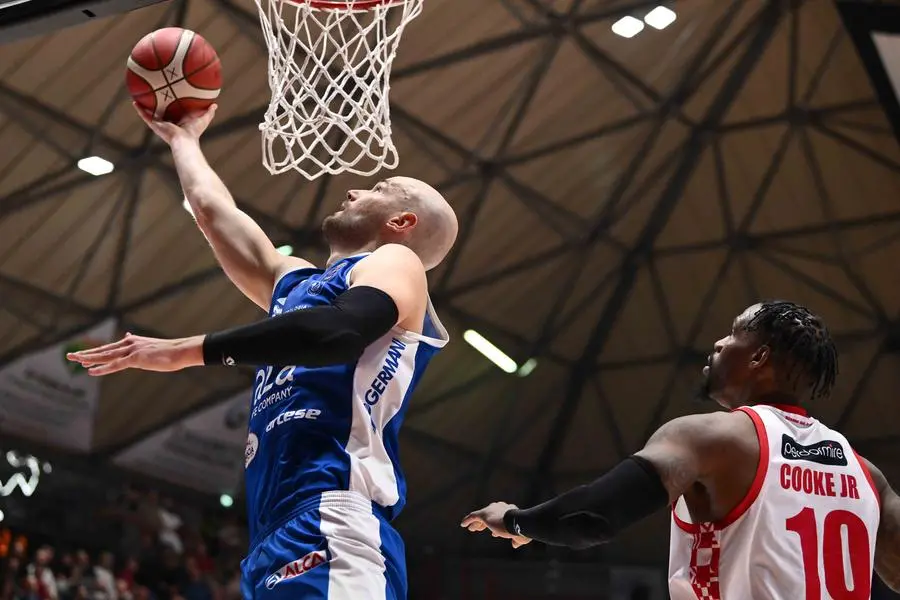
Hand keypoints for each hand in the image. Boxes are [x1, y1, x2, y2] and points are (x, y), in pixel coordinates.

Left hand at [66, 332, 204, 375]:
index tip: (83, 356)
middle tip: (69, 356)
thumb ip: (137, 344)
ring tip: (74, 360)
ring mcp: (131, 351)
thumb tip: (128, 336)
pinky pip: (115, 365)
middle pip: (102, 350)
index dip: (95, 352)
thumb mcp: (151, 347)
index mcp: (132, 341)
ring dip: (88, 358)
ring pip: (105, 355)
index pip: (109, 348)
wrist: (181, 351)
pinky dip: (102, 368)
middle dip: (85, 353)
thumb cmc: (169, 352)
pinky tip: (91, 371)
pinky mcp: (136, 359)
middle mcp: (129, 344)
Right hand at [134, 101, 216, 144]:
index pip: (174, 111)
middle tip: (152, 93)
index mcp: (178, 121)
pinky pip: (145, 116)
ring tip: (139, 95)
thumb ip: (209, 112)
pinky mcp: (155, 125)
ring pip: (150, 113)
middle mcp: (168, 122)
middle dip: (157, 103)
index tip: (168, 95)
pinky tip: (134, 102)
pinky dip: (139, 110)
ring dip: (144, 105)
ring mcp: (160, 124)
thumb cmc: (194, 132)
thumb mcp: (203, 118)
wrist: (185, 140)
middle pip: (161, 111)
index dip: (171, 104)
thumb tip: (215, 104)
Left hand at [461, 502, 531, 548]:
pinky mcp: (484, 514)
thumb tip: (515, 545)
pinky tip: (463, 524)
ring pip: (481, 516)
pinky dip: (468, 520)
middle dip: (486, 522)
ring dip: (477, 523)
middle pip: (491, 514)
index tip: (494, 533)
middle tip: (481, 528)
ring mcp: (492, 510)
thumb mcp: (521, 536)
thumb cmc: (521, 529)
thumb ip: (517, 540)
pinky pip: (473, 516)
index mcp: (511, 512)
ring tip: (472, 529)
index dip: (497, 526)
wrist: (516, 522)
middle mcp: (501, 508)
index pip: (501, 517)